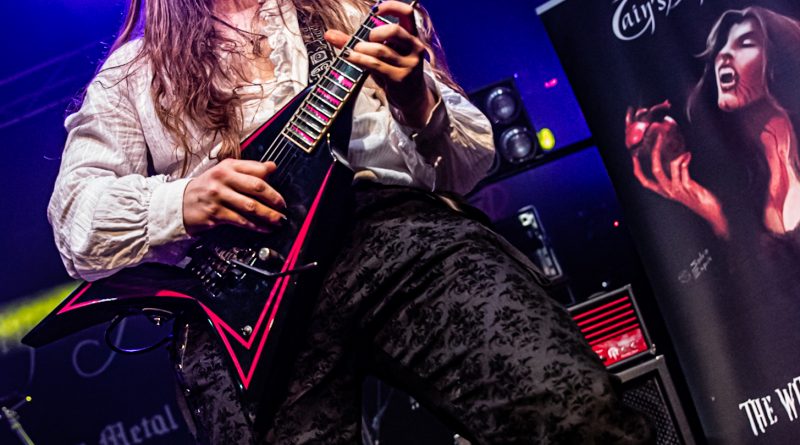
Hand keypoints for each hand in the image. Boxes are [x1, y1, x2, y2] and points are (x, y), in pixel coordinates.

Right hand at [182, 159, 285, 234]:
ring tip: (278, 220)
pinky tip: (264, 228)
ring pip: (250, 206)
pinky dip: (255, 226)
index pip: (256, 170)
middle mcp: (223, 179)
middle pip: (256, 187)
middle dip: (273, 199)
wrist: (180, 203)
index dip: (272, 182)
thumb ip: (249, 169)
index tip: (281, 193)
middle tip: (283, 207)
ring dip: (268, 215)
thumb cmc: (207, 188)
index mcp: (228, 167)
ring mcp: (218, 196)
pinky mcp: (215, 213)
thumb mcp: (226, 172)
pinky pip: (240, 220)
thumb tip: (272, 166)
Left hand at [324, 0, 435, 127]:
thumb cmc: (394, 71)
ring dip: (362, 49)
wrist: (412, 98)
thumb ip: (357, 42)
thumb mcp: (381, 54)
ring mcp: (409, 64)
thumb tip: (329, 34)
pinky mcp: (400, 78)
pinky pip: (376, 65)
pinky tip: (350, 57)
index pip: (407, 13)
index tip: (375, 10)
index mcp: (412, 36)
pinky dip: (359, 59)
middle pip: (394, 30)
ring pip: (381, 50)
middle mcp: (414, 48)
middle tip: (367, 39)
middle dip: (375, 32)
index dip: (392, 7)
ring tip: (354, 51)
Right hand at [625, 101, 729, 237]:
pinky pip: (683, 168)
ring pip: (670, 167)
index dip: (637, 168)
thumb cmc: (698, 198)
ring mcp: (677, 189)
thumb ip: (677, 174)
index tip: (635, 156)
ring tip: (682, 149)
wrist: (710, 210)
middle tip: (658, 138)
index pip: (644, 180)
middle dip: (655, 152)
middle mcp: (667, 191)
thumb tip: (676, 156)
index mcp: (663, 191)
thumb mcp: (683, 186)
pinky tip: (688, 155)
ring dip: (676, 155)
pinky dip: (685, 159)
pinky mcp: (687, 187)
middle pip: (655, 170)